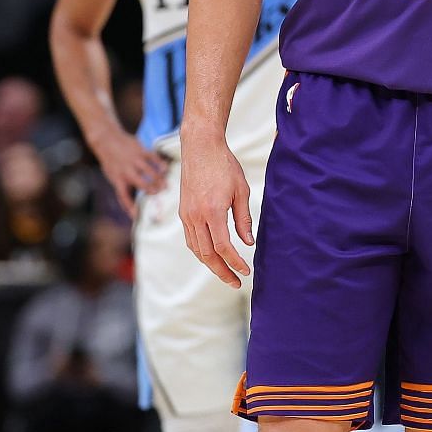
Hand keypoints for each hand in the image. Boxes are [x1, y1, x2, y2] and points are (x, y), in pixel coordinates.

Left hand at [86, 126, 167, 218]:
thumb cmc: (110, 161)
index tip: (136, 216)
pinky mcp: (140, 151)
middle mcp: (126, 171)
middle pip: (142, 184)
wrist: (106, 140)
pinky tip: (165, 169)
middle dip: (153, 190)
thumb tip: (128, 202)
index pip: (124, 197)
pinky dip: (161, 164)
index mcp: (117, 179)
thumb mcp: (112, 175)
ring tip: (165, 185)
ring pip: (150, 172)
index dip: (130, 207)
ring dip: (159, 179)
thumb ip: (122, 186)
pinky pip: (154, 158)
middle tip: (160, 193)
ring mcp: (134, 161)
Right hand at [179, 136, 252, 288]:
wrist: (200, 148)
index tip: (247, 271)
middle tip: (236, 283)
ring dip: (210, 264)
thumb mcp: (242, 190)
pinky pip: (190, 239)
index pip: (223, 247)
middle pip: (207, 254)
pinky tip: (212, 256)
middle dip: (221, 271)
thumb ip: (243, 219)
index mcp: (212, 211)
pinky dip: (201, 251)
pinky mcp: (183, 212)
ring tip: (226, 273)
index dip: (235, 262)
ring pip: (196, 249)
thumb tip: (248, 243)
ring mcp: (186, 215)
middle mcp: (195, 217)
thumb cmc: (225, 166)